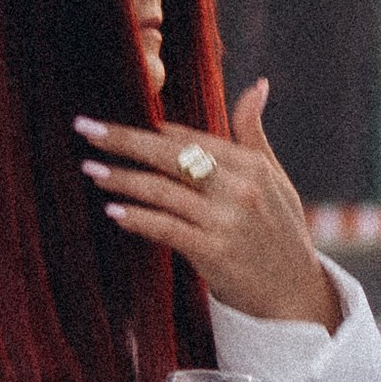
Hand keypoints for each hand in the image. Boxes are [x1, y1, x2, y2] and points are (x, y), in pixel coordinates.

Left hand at [75, 81, 340, 330]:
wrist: (296, 296)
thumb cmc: (281, 234)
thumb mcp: (276, 179)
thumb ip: (254, 133)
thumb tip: (257, 85)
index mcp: (252, 165)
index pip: (191, 138)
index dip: (150, 131)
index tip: (116, 126)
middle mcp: (240, 187)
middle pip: (170, 154)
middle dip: (123, 140)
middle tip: (85, 128)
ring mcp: (226, 221)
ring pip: (162, 190)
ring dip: (121, 178)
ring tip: (90, 168)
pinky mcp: (214, 253)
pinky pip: (166, 229)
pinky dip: (138, 218)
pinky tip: (113, 211)